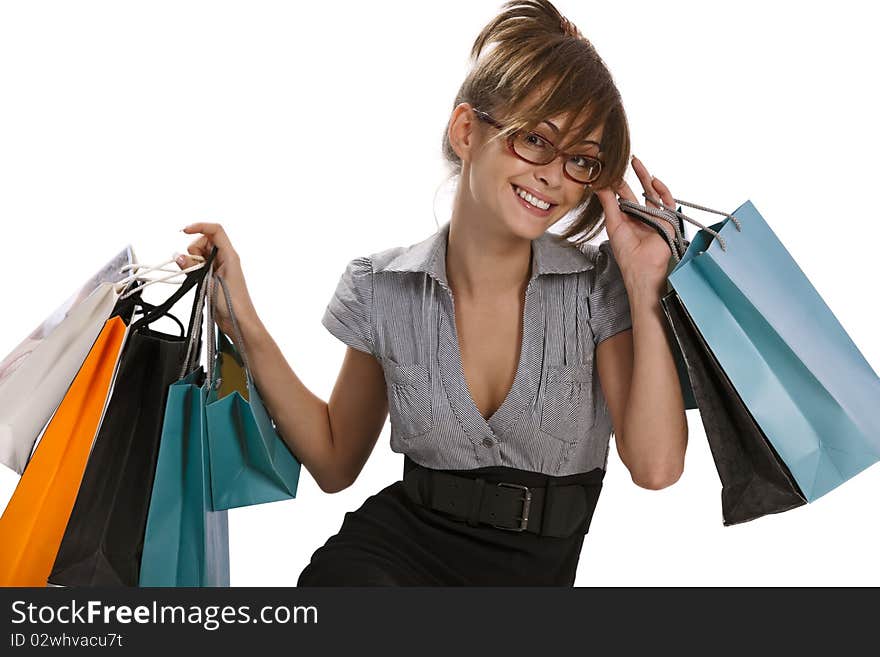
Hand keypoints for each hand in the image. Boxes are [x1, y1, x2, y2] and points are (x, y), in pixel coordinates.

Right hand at [177, 222, 257, 339]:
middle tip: (197, 269)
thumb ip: (193, 268)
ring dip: (193, 262)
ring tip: (198, 278)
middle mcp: (225, 258)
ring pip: (199, 254)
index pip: (216, 230)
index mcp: (230, 255)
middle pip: (203, 241)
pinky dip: (193, 270)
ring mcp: (218, 267)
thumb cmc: (232, 304)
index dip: (199, 226)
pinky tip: (196, 280)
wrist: (238, 321)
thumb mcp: (210, 283)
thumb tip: (179, 256)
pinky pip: (199, 266)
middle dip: (194, 251)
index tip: (184, 231)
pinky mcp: (212, 276)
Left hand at [593, 155, 677, 292]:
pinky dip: (662, 190)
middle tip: (624, 160)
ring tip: (636, 162)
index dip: (616, 184)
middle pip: (636, 191)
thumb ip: (608, 203)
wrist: (642, 267)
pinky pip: (667, 202)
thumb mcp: (614, 223)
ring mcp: (655, 217)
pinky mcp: (667, 220)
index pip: (621, 197)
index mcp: (626, 219)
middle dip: (631, 176)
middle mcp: (640, 216)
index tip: (609, 169)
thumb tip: (599, 185)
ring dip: (645, 177)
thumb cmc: (626, 252)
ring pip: (651, 192)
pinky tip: (653, 180)